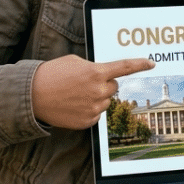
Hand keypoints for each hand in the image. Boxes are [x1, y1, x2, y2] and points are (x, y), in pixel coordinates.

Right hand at [32, 55, 154, 129]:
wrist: (33, 95)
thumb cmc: (52, 74)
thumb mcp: (75, 62)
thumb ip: (93, 68)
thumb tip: (102, 75)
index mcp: (96, 72)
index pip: (124, 67)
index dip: (140, 64)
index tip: (151, 63)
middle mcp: (98, 91)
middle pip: (114, 87)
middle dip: (104, 84)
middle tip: (86, 83)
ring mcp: (94, 108)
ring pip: (105, 101)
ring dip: (96, 98)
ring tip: (76, 95)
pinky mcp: (88, 121)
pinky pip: (97, 114)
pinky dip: (89, 110)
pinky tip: (74, 105)